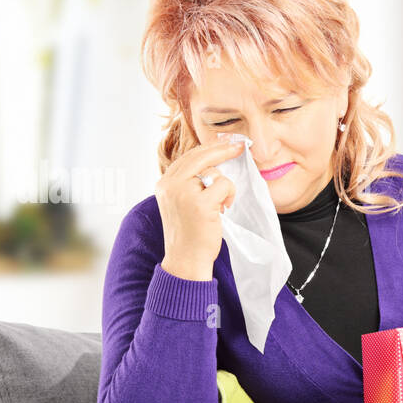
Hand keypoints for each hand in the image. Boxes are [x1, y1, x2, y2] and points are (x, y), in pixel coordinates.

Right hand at [155, 135, 243, 277]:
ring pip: (215, 172)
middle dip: (223, 149)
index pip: (188, 157)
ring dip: (225, 187)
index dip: (209, 149)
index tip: (226, 143)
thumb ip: (189, 183)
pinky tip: (224, 209)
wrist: (185, 260)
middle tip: (239, 147)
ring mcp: (184, 193)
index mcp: (164, 183)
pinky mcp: (200, 203)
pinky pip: (224, 185)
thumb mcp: (181, 203)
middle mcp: (170, 185)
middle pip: (201, 156)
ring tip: (220, 206)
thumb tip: (211, 162)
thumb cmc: (189, 233)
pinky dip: (229, 196)